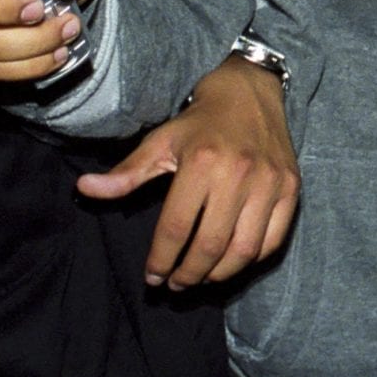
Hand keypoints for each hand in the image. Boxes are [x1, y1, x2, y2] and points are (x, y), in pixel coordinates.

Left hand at [80, 58, 299, 288]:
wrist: (250, 92)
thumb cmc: (200, 122)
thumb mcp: (160, 142)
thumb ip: (126, 173)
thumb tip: (84, 189)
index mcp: (201, 162)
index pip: (176, 228)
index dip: (160, 260)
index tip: (152, 276)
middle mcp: (238, 173)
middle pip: (210, 245)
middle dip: (188, 274)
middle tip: (175, 284)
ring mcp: (269, 182)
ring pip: (244, 250)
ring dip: (218, 274)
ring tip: (201, 278)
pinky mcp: (291, 187)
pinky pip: (272, 239)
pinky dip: (250, 260)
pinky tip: (231, 262)